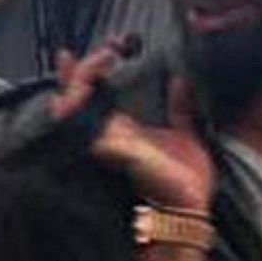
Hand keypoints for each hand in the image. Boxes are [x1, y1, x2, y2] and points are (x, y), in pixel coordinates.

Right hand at [49, 43, 214, 211]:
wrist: (188, 211)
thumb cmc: (185, 182)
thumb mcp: (186, 135)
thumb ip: (180, 109)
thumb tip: (181, 80)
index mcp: (124, 131)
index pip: (93, 96)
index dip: (83, 72)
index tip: (88, 49)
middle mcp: (108, 135)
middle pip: (75, 98)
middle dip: (81, 71)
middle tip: (104, 52)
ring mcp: (106, 142)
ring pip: (74, 107)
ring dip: (80, 81)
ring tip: (98, 61)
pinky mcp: (111, 150)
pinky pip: (86, 124)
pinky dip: (79, 105)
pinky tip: (79, 92)